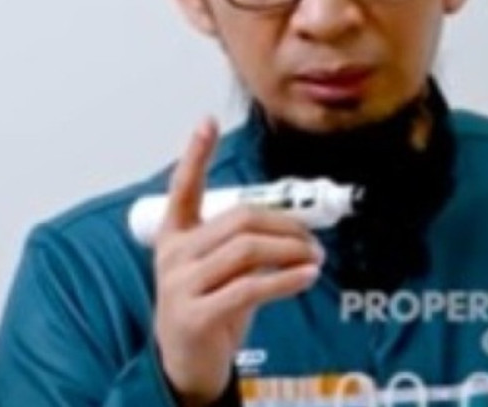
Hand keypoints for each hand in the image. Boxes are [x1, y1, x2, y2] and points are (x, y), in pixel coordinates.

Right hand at [153, 117, 323, 406]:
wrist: (184, 366)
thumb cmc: (208, 312)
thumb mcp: (218, 272)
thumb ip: (241, 246)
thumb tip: (292, 228)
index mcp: (174, 238)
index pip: (182, 189)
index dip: (195, 154)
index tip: (206, 122)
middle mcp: (173, 256)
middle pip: (239, 221)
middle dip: (285, 225)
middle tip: (313, 239)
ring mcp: (180, 285)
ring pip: (247, 250)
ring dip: (291, 251)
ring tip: (315, 259)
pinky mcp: (195, 315)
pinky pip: (251, 287)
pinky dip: (286, 280)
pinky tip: (307, 277)